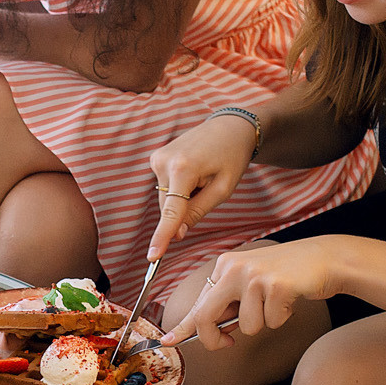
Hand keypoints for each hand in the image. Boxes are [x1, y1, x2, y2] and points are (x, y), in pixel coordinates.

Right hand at [146, 114, 258, 261]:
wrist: (229, 127)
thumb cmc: (232, 156)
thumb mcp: (223, 189)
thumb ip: (198, 212)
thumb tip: (177, 234)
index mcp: (183, 169)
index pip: (171, 211)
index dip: (163, 236)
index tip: (153, 257)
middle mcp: (163, 162)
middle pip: (168, 207)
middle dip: (185, 210)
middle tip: (208, 189)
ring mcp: (157, 158)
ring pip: (166, 198)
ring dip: (183, 198)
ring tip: (203, 176)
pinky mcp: (156, 157)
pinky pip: (165, 186)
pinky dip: (179, 188)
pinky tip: (194, 173)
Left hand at [160, 238, 340, 349]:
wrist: (324, 259)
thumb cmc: (287, 275)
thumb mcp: (251, 284)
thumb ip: (230, 303)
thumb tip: (211, 331)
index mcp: (225, 266)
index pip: (199, 301)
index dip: (183, 325)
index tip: (169, 340)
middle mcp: (234, 267)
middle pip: (207, 315)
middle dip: (214, 339)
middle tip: (227, 344)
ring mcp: (254, 276)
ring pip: (247, 326)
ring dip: (264, 322)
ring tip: (276, 302)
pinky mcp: (276, 286)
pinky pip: (272, 322)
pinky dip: (282, 318)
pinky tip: (289, 299)